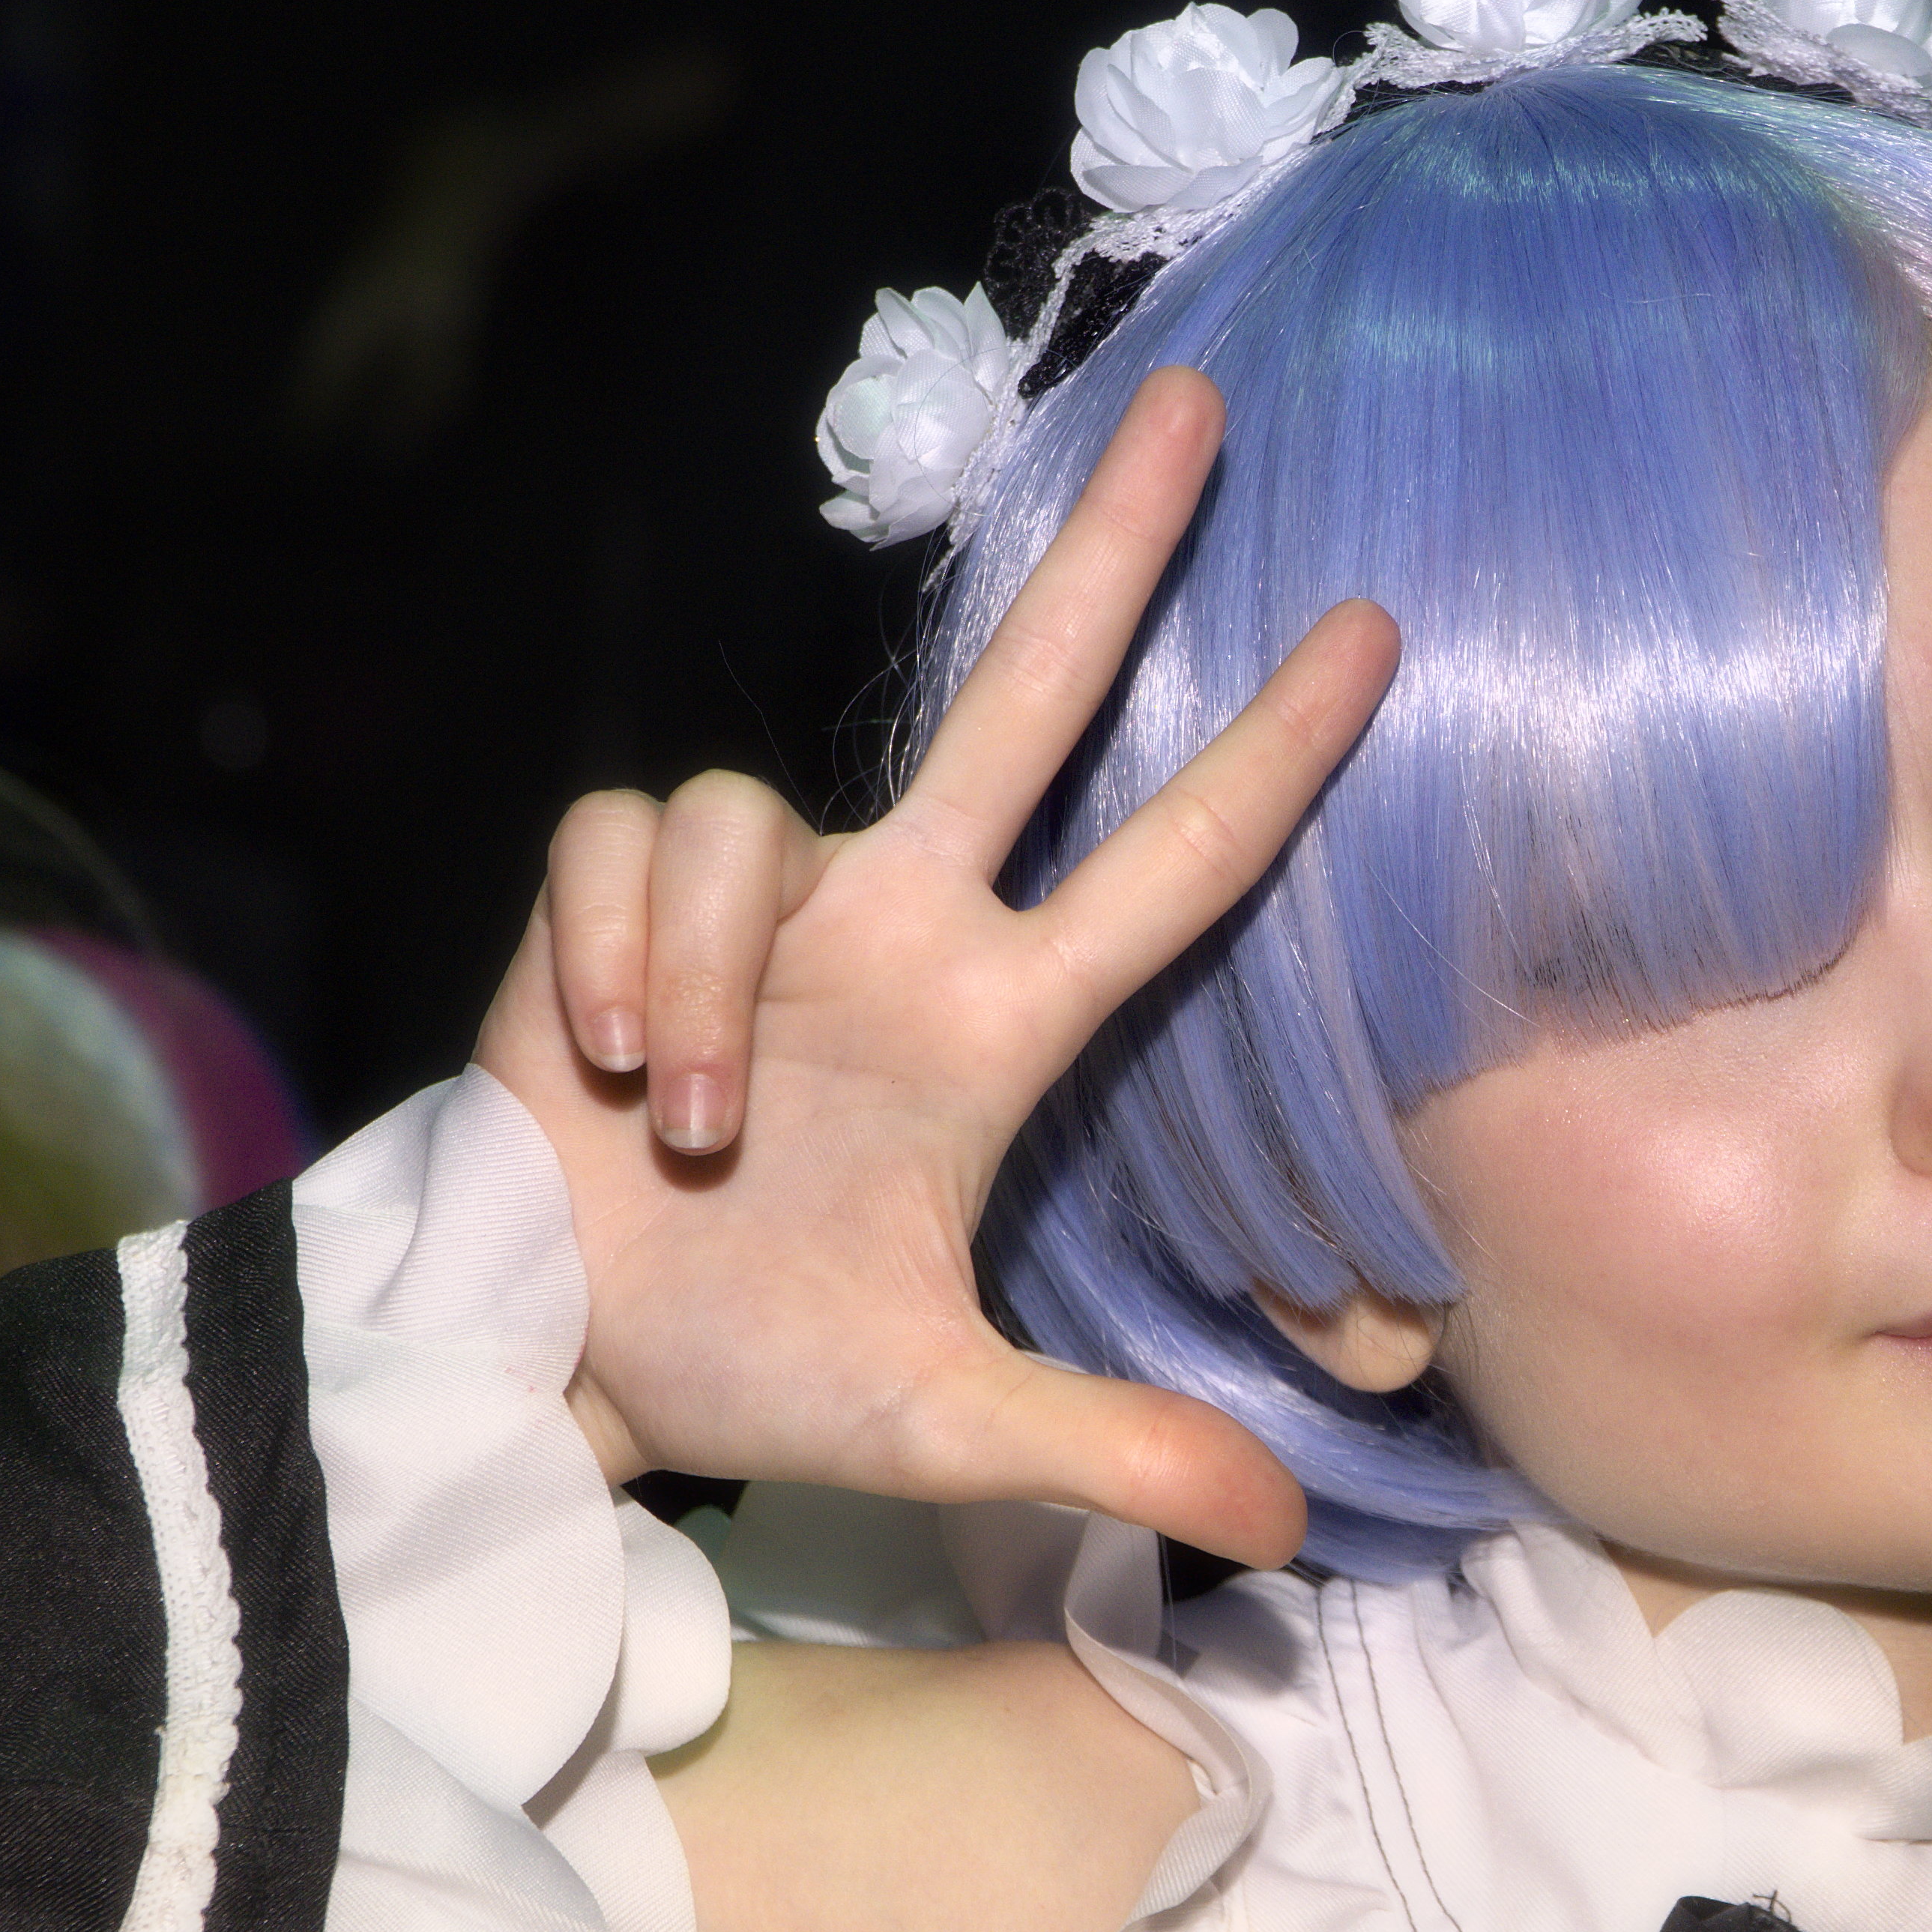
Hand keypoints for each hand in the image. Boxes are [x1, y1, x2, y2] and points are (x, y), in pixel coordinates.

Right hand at [474, 367, 1399, 1565]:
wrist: (549, 1359)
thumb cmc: (749, 1370)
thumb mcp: (944, 1419)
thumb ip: (1108, 1450)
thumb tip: (1279, 1535)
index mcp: (994, 1025)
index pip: (1176, 864)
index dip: (1275, 752)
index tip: (1383, 632)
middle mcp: (896, 926)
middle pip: (1024, 690)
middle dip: (1111, 543)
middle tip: (1206, 396)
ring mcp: (763, 902)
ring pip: (761, 819)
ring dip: (710, 974)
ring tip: (680, 1121)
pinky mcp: (611, 891)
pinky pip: (632, 843)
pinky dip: (614, 953)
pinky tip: (595, 1063)